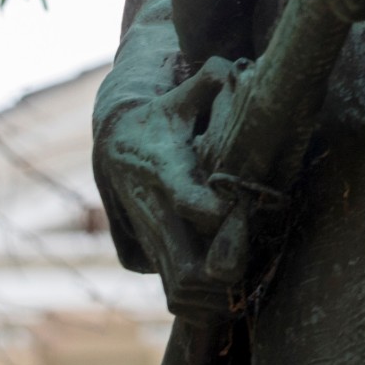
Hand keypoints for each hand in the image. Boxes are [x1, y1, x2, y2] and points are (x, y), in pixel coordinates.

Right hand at [95, 59, 236, 316]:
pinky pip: (171, 291)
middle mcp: (153, 212)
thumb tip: (238, 65)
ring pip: (179, 291)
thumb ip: (211, 81)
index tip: (242, 215)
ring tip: (242, 286)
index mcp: (166, 172)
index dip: (221, 216)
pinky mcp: (139, 257)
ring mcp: (145, 240)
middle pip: (188, 270)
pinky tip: (220, 287)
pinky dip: (197, 298)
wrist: (113, 144)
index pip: (194, 202)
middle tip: (251, 270)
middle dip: (223, 279)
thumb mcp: (182, 95)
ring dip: (213, 298)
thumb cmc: (163, 117)